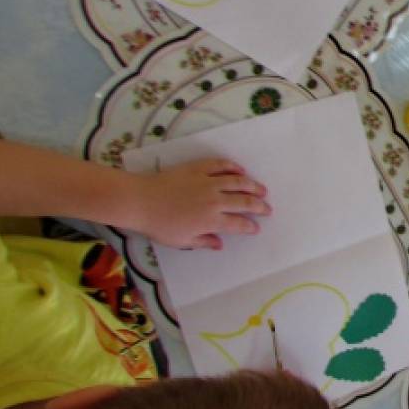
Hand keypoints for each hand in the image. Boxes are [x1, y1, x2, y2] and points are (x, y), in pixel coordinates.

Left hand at [134, 158, 270, 248]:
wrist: (140, 201)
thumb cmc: (159, 225)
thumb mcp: (181, 241)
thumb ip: (203, 241)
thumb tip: (220, 243)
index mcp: (211, 220)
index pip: (238, 223)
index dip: (250, 226)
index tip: (256, 227)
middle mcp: (214, 200)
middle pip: (244, 202)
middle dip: (259, 206)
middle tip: (267, 208)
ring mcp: (207, 182)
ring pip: (238, 182)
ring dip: (253, 186)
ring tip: (262, 189)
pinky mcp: (198, 168)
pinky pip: (220, 165)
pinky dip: (233, 167)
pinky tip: (241, 170)